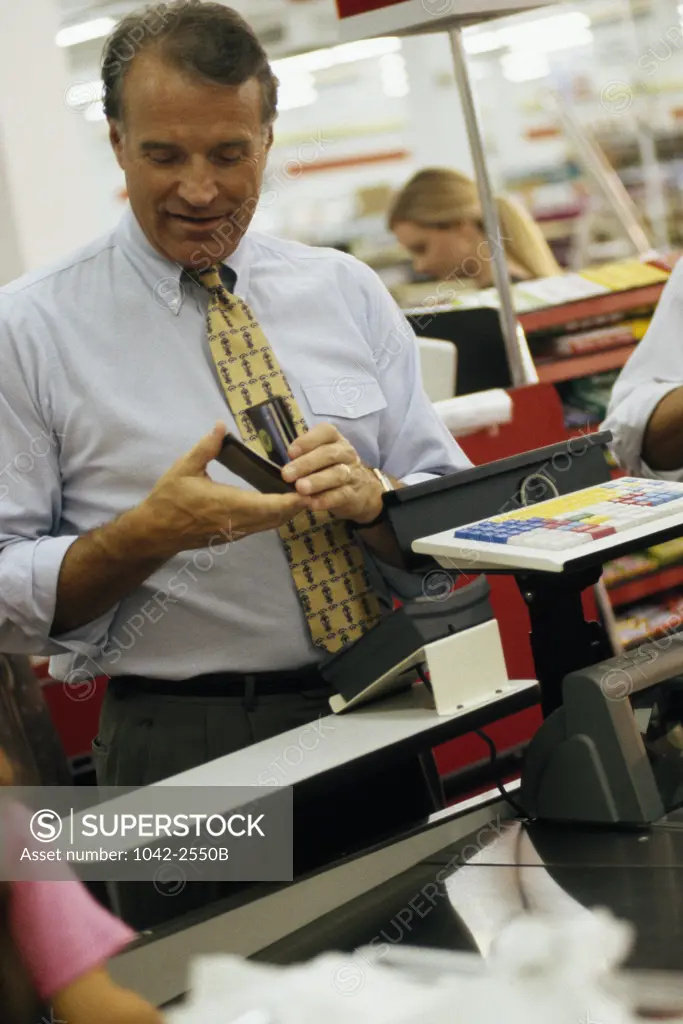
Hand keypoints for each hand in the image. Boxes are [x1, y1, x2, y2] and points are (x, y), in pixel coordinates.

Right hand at [134, 422, 307, 557]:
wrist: (155, 532)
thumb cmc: (169, 499)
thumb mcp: (184, 468)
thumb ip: (206, 448)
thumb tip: (220, 425)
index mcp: (228, 504)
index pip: (270, 505)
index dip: (292, 500)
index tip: (308, 489)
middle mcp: (237, 522)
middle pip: (277, 517)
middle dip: (297, 505)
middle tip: (313, 487)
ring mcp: (236, 531)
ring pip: (271, 524)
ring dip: (287, 511)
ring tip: (301, 493)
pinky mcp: (233, 535)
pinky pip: (261, 527)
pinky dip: (274, 516)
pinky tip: (279, 502)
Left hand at [281, 423, 383, 524]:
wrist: (363, 491)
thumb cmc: (332, 469)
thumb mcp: (321, 457)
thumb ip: (303, 456)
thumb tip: (282, 464)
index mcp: (335, 439)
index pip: (325, 432)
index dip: (307, 441)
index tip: (290, 452)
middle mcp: (345, 453)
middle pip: (328, 454)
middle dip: (306, 464)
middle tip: (287, 474)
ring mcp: (352, 473)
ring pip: (336, 474)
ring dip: (316, 481)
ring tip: (300, 488)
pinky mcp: (353, 494)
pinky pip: (341, 495)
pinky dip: (326, 499)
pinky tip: (313, 503)